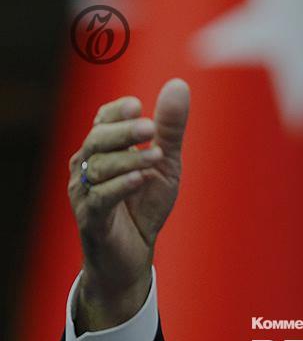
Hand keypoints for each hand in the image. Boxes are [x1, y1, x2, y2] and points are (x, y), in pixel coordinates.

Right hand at [68, 78, 189, 332]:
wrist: (133, 256)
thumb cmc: (145, 205)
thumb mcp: (166, 163)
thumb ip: (170, 128)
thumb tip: (178, 84)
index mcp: (103, 150)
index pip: (102, 121)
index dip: (116, 112)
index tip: (137, 105)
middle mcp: (87, 168)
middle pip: (97, 140)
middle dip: (123, 132)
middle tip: (150, 127)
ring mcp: (85, 194)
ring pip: (98, 168)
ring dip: (128, 159)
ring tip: (156, 155)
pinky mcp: (92, 219)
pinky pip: (100, 199)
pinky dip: (120, 186)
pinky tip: (139, 178)